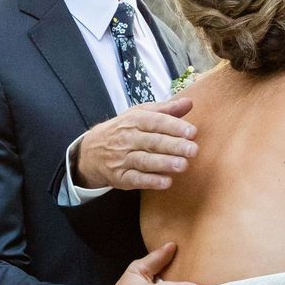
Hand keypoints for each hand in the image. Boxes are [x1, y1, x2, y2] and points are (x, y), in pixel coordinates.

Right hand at [73, 96, 196, 191]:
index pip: (155, 122)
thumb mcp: (140, 115)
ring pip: (144, 160)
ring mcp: (122, 159)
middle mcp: (127, 138)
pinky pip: (135, 179)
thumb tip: (189, 102)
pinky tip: (166, 182)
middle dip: (174, 146)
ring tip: (183, 165)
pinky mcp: (120, 177)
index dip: (174, 126)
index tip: (192, 132)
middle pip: (152, 141)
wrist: (91, 151)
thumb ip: (165, 110)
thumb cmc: (123, 130)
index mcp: (134, 120)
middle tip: (193, 150)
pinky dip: (150, 181)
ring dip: (164, 163)